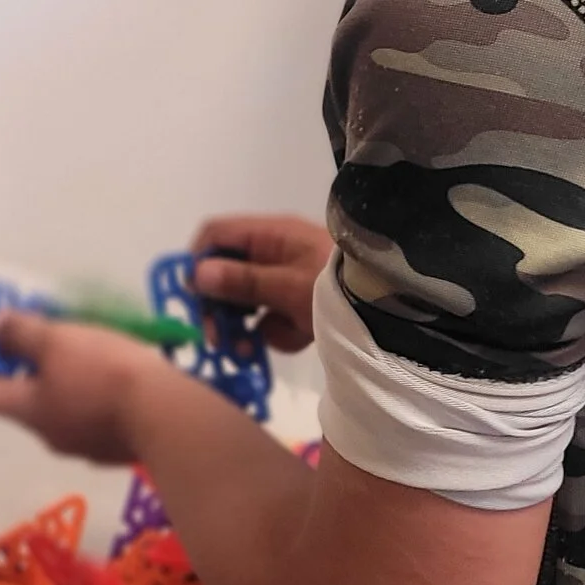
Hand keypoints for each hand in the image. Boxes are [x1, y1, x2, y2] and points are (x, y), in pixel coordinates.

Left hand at [0, 311, 178, 465]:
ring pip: (63, 406)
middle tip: (57, 336)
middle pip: (25, 398)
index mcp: (27, 410)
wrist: (167, 415)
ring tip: (96, 351)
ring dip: (70, 380)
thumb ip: (19, 333)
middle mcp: (48, 434)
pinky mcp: (114, 448)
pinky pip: (95, 417)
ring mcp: (83, 446)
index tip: (1, 340)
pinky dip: (99, 397)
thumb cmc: (104, 373)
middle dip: (34, 365)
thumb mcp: (57, 340)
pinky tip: (122, 377)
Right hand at [191, 214, 334, 351]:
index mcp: (270, 234)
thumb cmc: (338, 290)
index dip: (197, 261)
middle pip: (227, 272)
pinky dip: (279, 331)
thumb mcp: (287, 286)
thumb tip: (196, 273)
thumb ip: (242, 281)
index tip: (191, 296)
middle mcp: (275, 252)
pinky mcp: (300, 304)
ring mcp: (287, 278)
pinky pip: (274, 317)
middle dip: (220, 307)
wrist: (393, 310)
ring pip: (248, 300)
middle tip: (218, 339)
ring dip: (247, 326)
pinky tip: (298, 337)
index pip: (216, 235)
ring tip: (252, 350)